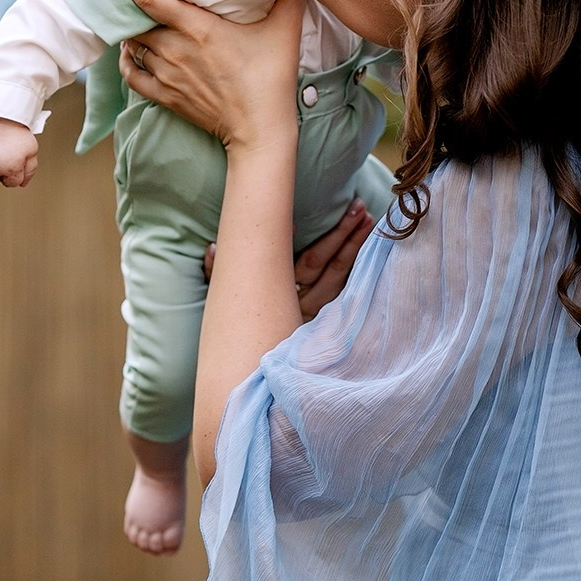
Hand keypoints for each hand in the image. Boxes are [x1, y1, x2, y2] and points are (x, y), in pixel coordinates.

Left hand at [101, 0, 303, 152]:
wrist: (260, 129)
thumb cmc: (272, 78)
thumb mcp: (285, 29)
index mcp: (196, 27)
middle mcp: (174, 48)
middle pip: (132, 17)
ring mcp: (166, 74)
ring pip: (132, 44)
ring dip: (129, 29)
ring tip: (135, 16)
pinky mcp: (165, 96)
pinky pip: (132, 74)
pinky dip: (127, 60)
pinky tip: (133, 51)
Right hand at [202, 199, 374, 320]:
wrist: (261, 372)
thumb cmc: (243, 327)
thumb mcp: (227, 304)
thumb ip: (216, 276)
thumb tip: (212, 248)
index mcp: (281, 299)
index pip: (310, 264)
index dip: (328, 240)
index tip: (342, 215)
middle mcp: (305, 306)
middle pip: (330, 267)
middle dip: (345, 235)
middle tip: (360, 208)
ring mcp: (319, 314)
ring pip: (341, 278)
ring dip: (355, 246)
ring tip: (368, 219)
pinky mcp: (329, 319)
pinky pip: (348, 290)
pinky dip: (356, 266)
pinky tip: (366, 244)